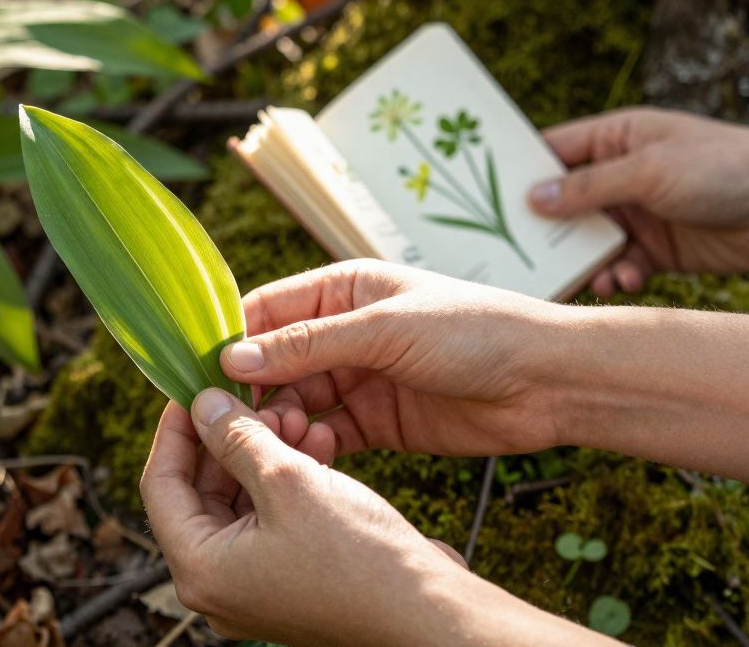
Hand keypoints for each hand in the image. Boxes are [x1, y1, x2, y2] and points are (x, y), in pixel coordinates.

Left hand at [141, 389, 612, 645]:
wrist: (430, 613)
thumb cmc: (360, 559)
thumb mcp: (287, 480)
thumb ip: (235, 437)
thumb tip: (201, 404)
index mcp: (200, 569)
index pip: (160, 484)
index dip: (176, 428)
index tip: (193, 387)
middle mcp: (219, 584)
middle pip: (200, 491)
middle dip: (229, 436)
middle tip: (256, 395)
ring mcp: (254, 585)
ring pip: (240, 499)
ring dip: (263, 451)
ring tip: (294, 413)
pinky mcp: (289, 578)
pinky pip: (271, 517)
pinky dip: (287, 478)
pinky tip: (316, 441)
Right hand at [221, 260, 567, 463]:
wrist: (551, 382)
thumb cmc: (475, 331)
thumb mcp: (384, 329)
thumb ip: (308, 344)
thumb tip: (233, 358)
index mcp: (343, 289)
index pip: (267, 310)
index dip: (230, 339)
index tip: (197, 374)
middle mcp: (345, 332)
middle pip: (276, 362)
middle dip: (253, 392)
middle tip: (234, 423)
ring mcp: (360, 379)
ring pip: (298, 402)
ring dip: (281, 423)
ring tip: (274, 444)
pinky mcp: (378, 423)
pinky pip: (328, 435)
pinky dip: (312, 448)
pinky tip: (306, 460)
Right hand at [528, 107, 748, 295]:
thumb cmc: (726, 167)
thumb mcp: (649, 171)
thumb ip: (588, 188)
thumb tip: (531, 200)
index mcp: (616, 139)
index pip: (552, 153)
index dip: (517, 174)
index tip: (480, 198)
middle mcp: (620, 176)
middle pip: (561, 204)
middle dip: (540, 230)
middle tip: (509, 252)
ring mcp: (637, 214)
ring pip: (585, 243)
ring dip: (580, 262)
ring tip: (583, 277)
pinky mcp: (656, 249)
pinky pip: (618, 266)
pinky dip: (615, 276)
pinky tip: (626, 281)